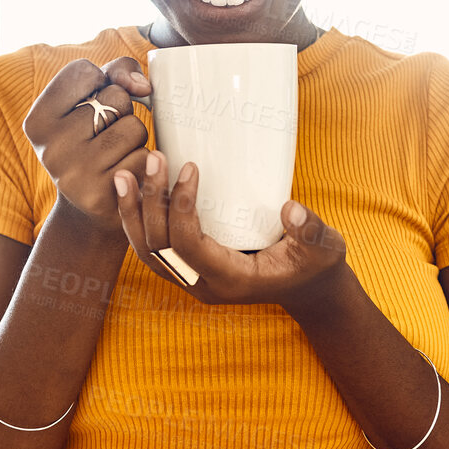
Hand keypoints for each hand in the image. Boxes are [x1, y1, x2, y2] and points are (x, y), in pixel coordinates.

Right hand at [22, 56, 151, 237]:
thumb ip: (116, 72)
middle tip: (102, 135)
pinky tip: (124, 172)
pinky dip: (143, 162)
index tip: (89, 103)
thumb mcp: (91, 98)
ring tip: (115, 153)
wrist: (89, 204)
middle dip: (121, 111)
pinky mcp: (101, 195)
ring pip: (135, 127)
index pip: (84, 71)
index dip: (99, 81)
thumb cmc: (93, 138)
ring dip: (135, 137)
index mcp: (37, 120)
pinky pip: (145, 158)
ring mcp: (74, 174)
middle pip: (115, 98)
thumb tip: (142, 87)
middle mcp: (49, 148)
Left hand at [113, 158, 347, 310]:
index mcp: (232, 280)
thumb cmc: (314, 265)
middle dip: (150, 202)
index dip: (182, 207)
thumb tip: (291, 208)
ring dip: (133, 214)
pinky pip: (152, 252)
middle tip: (153, 159)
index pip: (189, 246)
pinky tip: (131, 194)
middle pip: (159, 249)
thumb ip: (312, 229)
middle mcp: (204, 286)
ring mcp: (193, 281)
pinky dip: (138, 223)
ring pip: (148, 253)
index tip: (190, 167)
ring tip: (123, 176)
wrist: (308, 289)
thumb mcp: (325, 247)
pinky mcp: (189, 270)